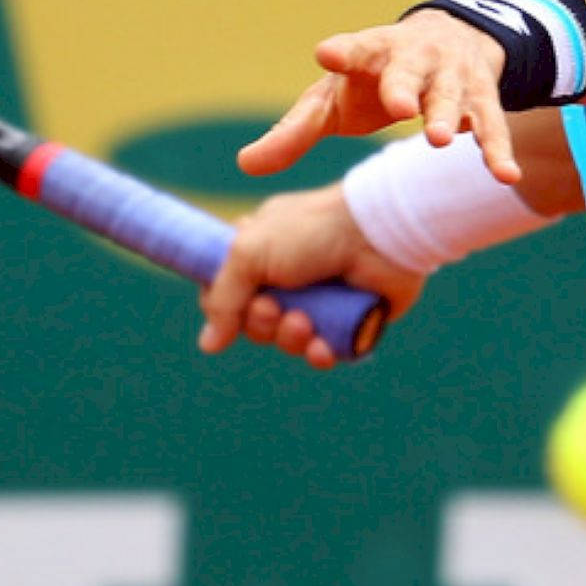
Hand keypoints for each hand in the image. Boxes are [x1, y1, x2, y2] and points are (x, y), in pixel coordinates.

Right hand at [198, 183, 427, 369]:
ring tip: (303, 321)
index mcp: (263, 251)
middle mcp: (289, 277)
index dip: (223, 307)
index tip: (228, 305)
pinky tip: (322, 345)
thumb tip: (208, 344)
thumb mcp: (249, 252)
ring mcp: (320, 300)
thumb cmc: (312, 232)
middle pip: (254, 323)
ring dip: (289, 338)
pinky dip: (319, 353)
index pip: (228, 291)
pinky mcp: (348, 320)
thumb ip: (222, 298)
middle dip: (260, 323)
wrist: (378, 234)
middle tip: (273, 307)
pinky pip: (323, 352)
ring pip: (287, 341)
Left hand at [237, 12, 521, 183]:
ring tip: (438, 141)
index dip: (343, 52)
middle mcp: (412, 59)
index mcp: (368, 54)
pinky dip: (497, 150)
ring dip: (447, 116)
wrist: (448, 41)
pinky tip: (507, 176)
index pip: (354, 50)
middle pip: (407, 72)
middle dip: (404, 87)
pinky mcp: (481, 98)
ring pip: (451, 96)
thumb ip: (293, 134)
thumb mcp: (330, 101)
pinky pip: (491, 126)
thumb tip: (245, 166)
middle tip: (400, 108)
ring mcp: (450, 76)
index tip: (327, 52)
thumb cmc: (372, 80)